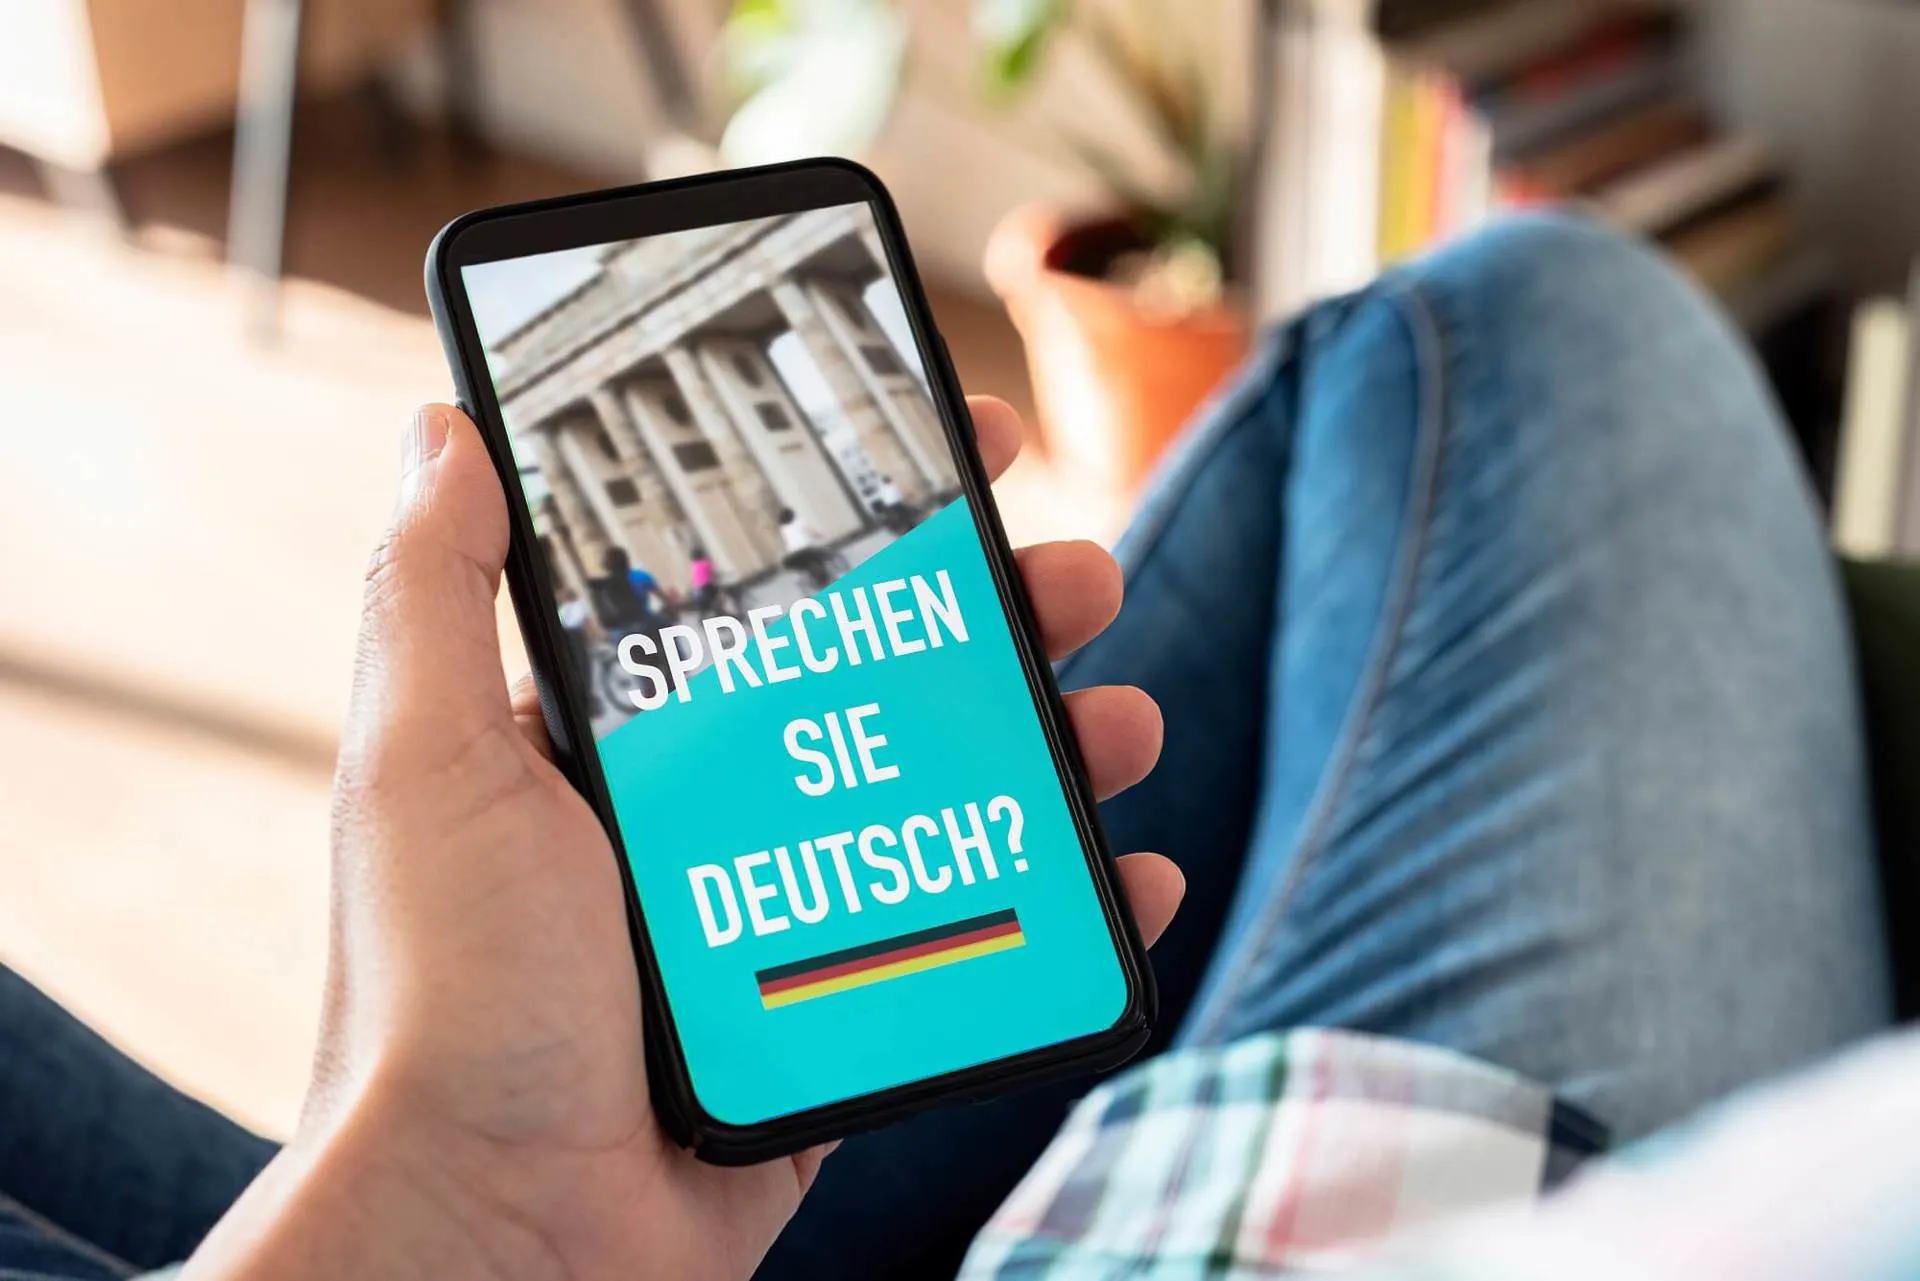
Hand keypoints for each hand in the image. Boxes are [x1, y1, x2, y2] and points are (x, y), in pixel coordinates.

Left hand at [186, 400, 1183, 1280]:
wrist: (503, 1229)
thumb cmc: (446, 1002)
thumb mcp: (428, 768)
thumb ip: (436, 596)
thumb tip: (445, 431)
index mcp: (626, 737)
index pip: (767, 585)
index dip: (865, 507)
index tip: (951, 444)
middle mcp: (717, 811)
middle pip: (892, 681)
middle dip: (999, 615)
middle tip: (1075, 580)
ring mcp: (796, 910)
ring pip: (956, 798)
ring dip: (1056, 745)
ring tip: (1120, 721)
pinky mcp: (850, 1008)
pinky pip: (985, 940)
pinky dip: (1073, 907)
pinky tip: (1136, 875)